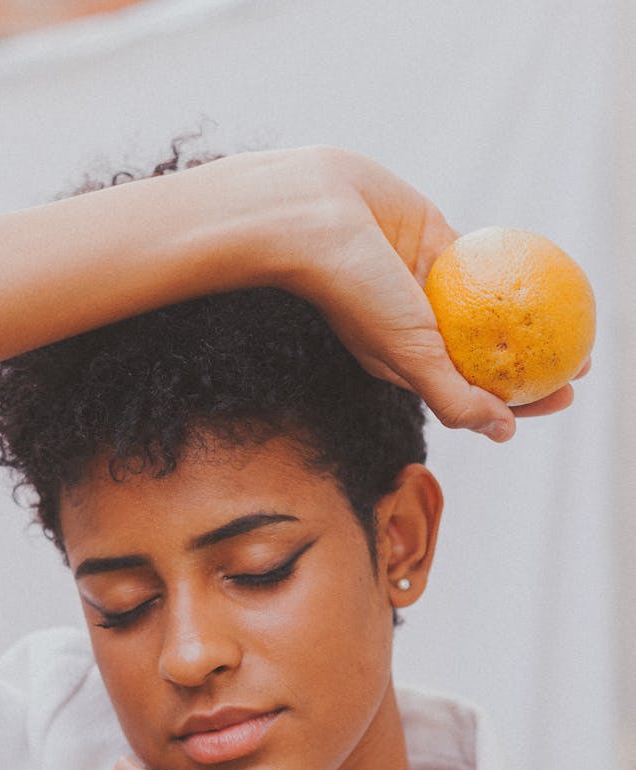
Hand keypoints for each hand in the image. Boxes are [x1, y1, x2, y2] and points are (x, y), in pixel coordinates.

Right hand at [264, 146, 585, 440]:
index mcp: (407, 363)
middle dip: (537, 362)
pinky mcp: (434, 241)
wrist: (313, 214)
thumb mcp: (407, 354)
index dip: (522, 401)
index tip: (564, 396)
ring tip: (578, 319)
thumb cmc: (352, 289)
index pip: (475, 392)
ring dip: (534, 316)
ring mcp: (428, 285)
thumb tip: (503, 432)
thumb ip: (453, 396)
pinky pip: (485, 258)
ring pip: (492, 307)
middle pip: (490, 353)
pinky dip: (516, 265)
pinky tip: (554, 270)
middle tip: (581, 361)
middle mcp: (419, 328)